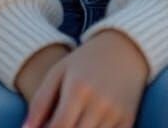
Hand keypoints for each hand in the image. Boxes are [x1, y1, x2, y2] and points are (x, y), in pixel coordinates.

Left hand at [23, 29, 149, 127]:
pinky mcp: (128, 120)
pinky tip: (86, 125)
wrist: (126, 47)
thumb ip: (40, 102)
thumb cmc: (86, 60)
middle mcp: (99, 103)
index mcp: (78, 89)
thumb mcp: (59, 72)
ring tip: (72, 121)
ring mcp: (115, 113)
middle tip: (57, 124)